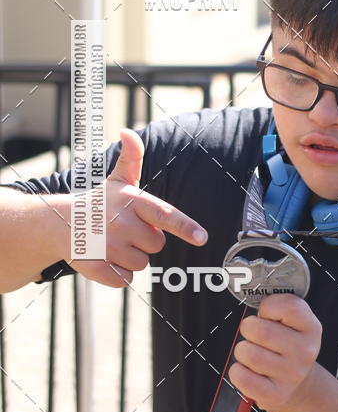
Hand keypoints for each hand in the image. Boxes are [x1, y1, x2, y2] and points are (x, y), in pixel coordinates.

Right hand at [70, 128, 207, 286]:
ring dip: (130, 257)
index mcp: (131, 201)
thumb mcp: (117, 179)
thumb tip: (128, 132)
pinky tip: (104, 258)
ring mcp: (107, 246)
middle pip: (156, 244)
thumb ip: (132, 158)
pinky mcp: (96, 267)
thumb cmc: (100, 202)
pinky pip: (124, 279)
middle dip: (145, 240)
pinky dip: (117, 273)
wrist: (60, 223)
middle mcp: (120, 223)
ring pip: (140, 263)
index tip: (202, 238)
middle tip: (125, 229)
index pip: (165, 214)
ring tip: (112, 242)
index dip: (185, 226)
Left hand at [228, 294, 321, 411]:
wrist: (298, 384)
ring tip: (252, 352)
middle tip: (254, 335)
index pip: (288, 306)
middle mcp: (305, 351)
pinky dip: (237, 372)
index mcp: (310, 327)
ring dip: (242, 351)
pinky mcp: (276, 394)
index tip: (267, 314)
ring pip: (249, 354)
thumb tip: (250, 294)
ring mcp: (291, 374)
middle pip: (261, 331)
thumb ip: (278, 307)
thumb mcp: (292, 323)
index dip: (269, 307)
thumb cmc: (286, 345)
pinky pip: (243, 377)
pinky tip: (247, 370)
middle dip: (249, 329)